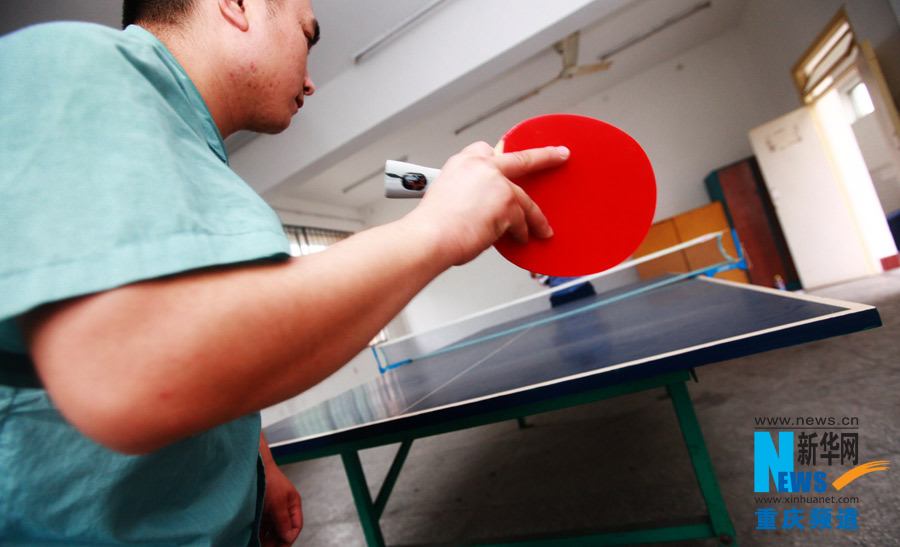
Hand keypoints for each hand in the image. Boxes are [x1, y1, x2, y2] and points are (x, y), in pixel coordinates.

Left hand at [259, 463, 302, 545]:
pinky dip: (259, 534)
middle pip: (283, 531)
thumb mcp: (278, 503)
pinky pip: (261, 527)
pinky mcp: (260, 512)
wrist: (252, 468)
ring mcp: (271, 511)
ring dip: (267, 539)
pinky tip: (254, 539)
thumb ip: (283, 521)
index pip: (295, 527)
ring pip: (271, 531)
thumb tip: (288, 538)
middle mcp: (283, 509)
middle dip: (276, 541)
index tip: (280, 546)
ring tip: (260, 545)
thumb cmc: (268, 480)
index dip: (289, 538)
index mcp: (293, 505)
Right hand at [407, 142, 568, 265]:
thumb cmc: (433, 225)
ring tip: (542, 229)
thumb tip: (480, 208)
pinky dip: (522, 233)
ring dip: (535, 218)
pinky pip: (522, 221)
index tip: (509, 155)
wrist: (430, 237)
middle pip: (522, 159)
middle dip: (546, 156)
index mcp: (463, 163)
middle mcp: (481, 167)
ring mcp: (497, 183)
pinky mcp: (507, 202)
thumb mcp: (445, 197)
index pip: (486, 150)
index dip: (500, 156)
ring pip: (524, 200)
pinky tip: (521, 239)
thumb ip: (467, 194)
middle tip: (560, 155)